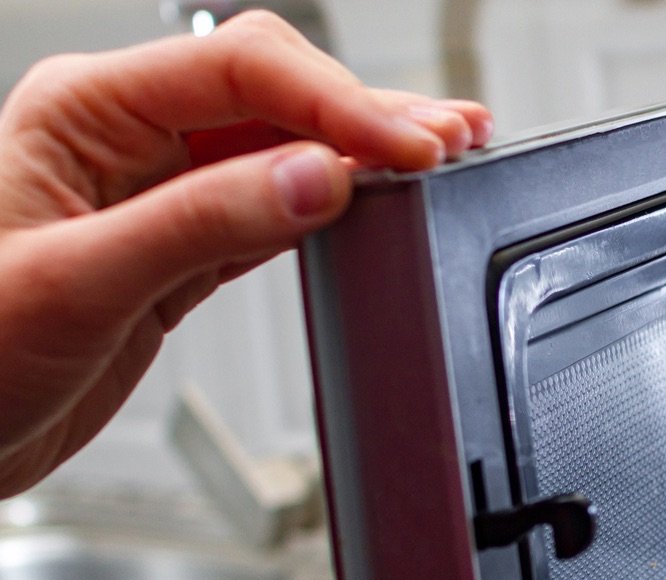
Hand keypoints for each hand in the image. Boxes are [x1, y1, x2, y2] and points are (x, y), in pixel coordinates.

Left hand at [0, 13, 492, 495]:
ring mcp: (156, 193)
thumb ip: (200, 226)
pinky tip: (382, 201)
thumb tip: (314, 178)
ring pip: (284, 145)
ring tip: (444, 155)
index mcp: (81, 113)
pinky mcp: (180, 250)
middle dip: (366, 110)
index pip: (236, 69)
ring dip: (363, 150)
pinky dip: (337, 203)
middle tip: (450, 142)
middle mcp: (123, 138)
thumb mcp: (77, 287)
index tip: (406, 147)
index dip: (334, 101)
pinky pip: (275, 206)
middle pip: (273, 91)